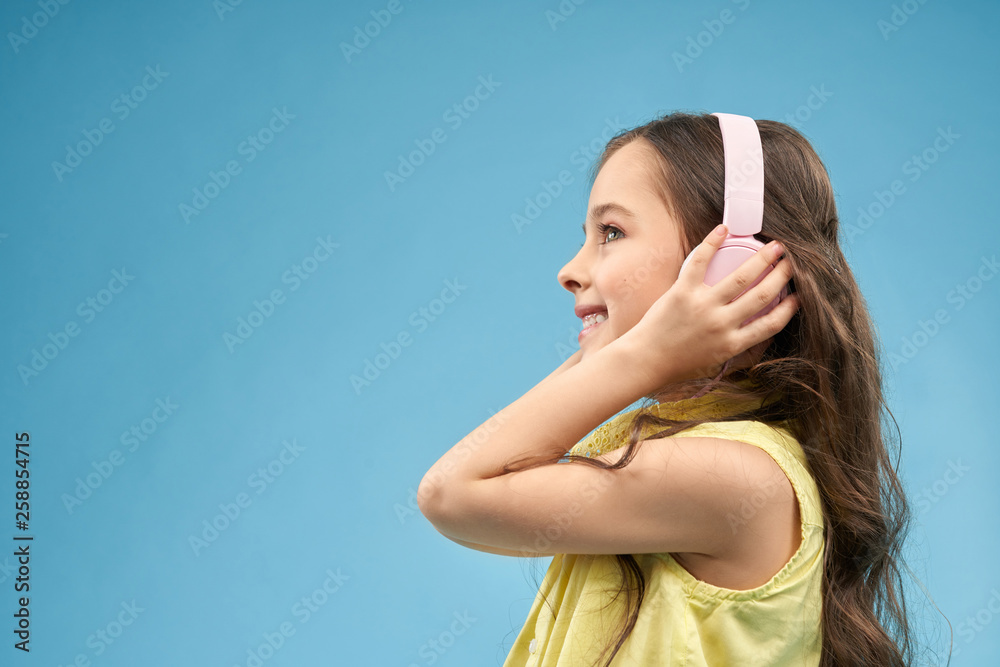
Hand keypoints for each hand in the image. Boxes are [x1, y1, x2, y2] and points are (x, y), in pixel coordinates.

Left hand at [614, 224, 798, 391]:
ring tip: (775, 247)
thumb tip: (753, 333)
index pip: (770, 325)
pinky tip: (724, 230)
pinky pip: (700, 262)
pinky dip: (712, 243)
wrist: (645, 361)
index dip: (788, 309)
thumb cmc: (677, 364)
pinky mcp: (682, 292)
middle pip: (762, 295)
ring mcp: (703, 306)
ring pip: (741, 277)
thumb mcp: (714, 362)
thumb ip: (734, 346)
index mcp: (732, 344)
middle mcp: (722, 324)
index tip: (798, 296)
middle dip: (781, 275)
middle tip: (791, 262)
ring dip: (762, 259)